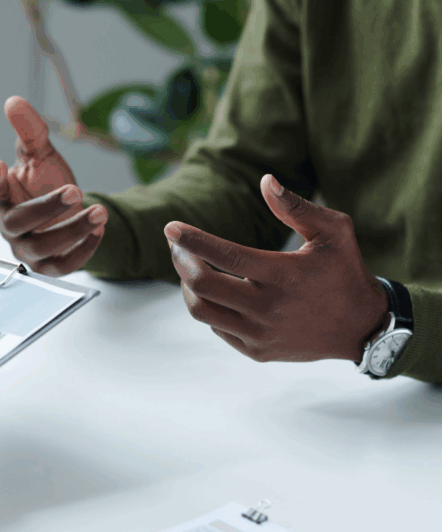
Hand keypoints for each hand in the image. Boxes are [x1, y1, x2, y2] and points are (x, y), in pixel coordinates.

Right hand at [0, 96, 107, 275]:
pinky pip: (61, 266)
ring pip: (42, 246)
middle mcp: (10, 224)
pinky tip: (99, 230)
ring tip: (99, 212)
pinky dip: (82, 250)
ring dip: (73, 229)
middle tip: (74, 190)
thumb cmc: (46, 184)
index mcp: (3, 195)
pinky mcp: (48, 266)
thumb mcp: (42, 155)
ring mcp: (27, 248)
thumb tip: (14, 102)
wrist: (68, 214)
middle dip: (46, 208)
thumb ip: (30, 131)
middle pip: (17, 222)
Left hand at [164, 174, 388, 362]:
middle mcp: (268, 308)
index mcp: (285, 275)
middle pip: (203, 285)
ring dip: (187, 285)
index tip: (171, 227)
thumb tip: (264, 181)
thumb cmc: (345, 273)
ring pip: (202, 310)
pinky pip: (216, 327)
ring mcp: (260, 333)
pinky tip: (212, 290)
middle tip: (177, 245)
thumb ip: (297, 207)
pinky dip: (206, 306)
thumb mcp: (334, 232)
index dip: (194, 240)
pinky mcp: (256, 351)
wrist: (361, 329)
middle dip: (181, 260)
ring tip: (189, 266)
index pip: (226, 256)